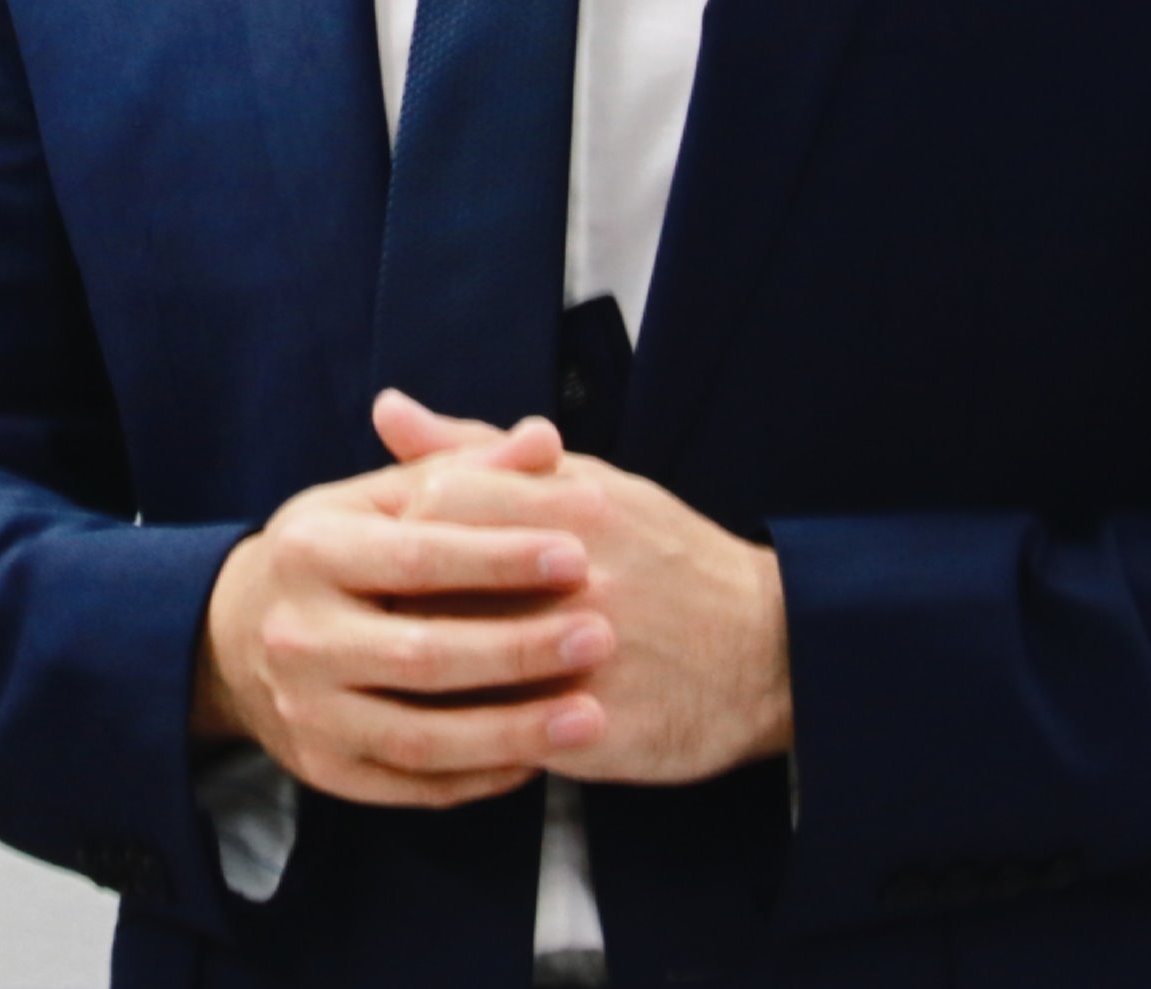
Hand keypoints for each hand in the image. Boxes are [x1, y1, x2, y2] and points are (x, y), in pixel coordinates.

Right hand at [192, 409, 610, 809]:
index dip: (500, 557)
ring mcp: (307, 712)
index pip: (416, 555)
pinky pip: (411, 784)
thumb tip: (544, 437)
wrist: (240, 632)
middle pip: (421, 654)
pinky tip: (539, 756)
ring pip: (419, 736)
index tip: (578, 554)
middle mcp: (298, 635)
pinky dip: (479, 776)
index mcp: (312, 549)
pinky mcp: (323, 771)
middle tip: (602, 636)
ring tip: (590, 715)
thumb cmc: (339, 548)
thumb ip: (465, 468)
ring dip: (512, 731)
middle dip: (519, 648)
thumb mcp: (383, 495)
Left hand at [380, 392, 793, 787]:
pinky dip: (468, 733)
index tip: (398, 546)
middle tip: (389, 612)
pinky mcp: (595, 730)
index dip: (405, 527)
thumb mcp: (584, 480)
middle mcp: (577, 576)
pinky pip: (501, 740)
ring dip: (427, 672)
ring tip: (417, 669)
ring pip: (461, 668)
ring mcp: (586, 656)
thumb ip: (480, 449)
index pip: (440, 503)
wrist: (762, 648)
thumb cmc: (663, 554)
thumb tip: (388, 409)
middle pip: (437, 584)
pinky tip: (460, 724)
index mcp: (570, 505)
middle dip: (400, 600)